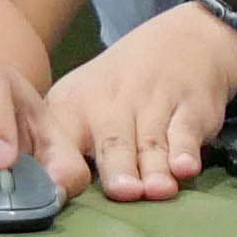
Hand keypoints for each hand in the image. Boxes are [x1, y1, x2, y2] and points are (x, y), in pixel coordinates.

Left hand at [36, 2, 236, 202]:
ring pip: (151, 141)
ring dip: (154, 166)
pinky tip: (186, 167)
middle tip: (122, 191)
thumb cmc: (119, 88)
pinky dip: (187, 149)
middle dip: (116, 166)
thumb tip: (46, 197)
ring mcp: (153, 103)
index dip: (60, 162)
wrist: (181, 40)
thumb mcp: (80, 102)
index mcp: (74, 105)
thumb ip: (64, 149)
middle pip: (112, 141)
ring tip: (155, 190)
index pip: (60, 136)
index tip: (60, 185)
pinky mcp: (190, 106)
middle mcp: (112, 102)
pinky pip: (186, 130)